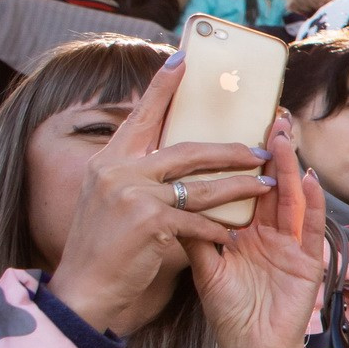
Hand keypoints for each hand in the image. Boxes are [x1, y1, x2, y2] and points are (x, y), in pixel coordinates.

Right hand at [46, 63, 278, 338]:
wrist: (83, 288)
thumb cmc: (103, 248)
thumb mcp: (109, 200)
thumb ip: (137, 176)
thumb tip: (174, 158)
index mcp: (109, 160)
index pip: (141, 116)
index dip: (162, 87)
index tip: (182, 59)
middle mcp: (118, 170)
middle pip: (186, 149)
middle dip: (228, 150)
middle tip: (260, 148)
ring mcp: (132, 194)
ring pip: (200, 185)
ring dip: (238, 186)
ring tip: (265, 184)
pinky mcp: (148, 221)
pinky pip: (198, 221)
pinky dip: (218, 229)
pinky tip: (233, 235)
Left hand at [185, 118, 326, 347]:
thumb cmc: (230, 313)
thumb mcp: (205, 268)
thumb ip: (195, 235)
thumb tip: (172, 199)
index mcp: (245, 231)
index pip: (244, 187)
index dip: (243, 159)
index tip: (238, 128)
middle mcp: (270, 233)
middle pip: (271, 185)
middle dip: (272, 152)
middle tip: (271, 118)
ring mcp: (290, 245)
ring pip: (289, 198)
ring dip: (288, 168)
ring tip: (283, 138)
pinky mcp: (306, 261)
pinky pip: (309, 228)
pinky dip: (311, 204)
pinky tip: (308, 180)